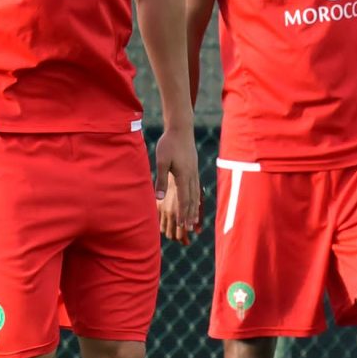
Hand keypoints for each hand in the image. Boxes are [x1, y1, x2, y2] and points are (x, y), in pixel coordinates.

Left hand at [154, 122, 201, 244]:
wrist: (181, 129)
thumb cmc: (169, 144)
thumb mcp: (162, 161)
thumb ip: (161, 180)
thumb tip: (159, 198)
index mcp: (183, 176)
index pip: (183, 199)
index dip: (182, 213)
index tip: (181, 225)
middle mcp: (191, 176)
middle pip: (192, 200)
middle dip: (190, 215)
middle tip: (188, 229)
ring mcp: (194, 172)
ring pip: (195, 195)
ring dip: (194, 209)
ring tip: (193, 220)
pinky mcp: (194, 169)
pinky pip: (197, 188)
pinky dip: (196, 198)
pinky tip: (195, 202)